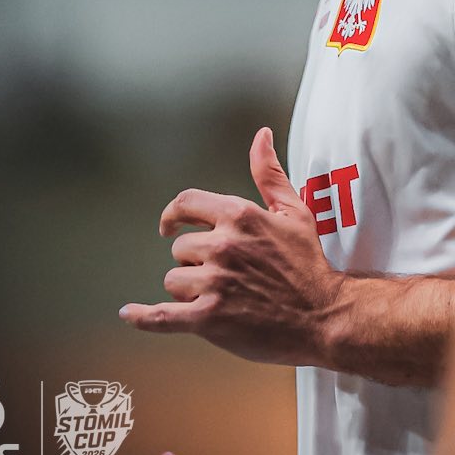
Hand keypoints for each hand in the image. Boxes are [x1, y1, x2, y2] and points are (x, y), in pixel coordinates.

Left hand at [121, 128, 341, 364]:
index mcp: (239, 215)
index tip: (169, 226)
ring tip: (221, 296)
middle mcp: (223, 245)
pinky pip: (162, 316)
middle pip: (180, 249)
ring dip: (189, 289)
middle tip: (224, 274)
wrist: (324, 316)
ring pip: (174, 281)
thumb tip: (261, 135)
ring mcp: (214, 282)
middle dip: (195, 261)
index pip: (186, 203)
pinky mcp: (209, 318)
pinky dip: (144, 316)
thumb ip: (269, 173)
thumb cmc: (308, 263)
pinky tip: (130, 313)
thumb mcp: (294, 211)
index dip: (173, 214)